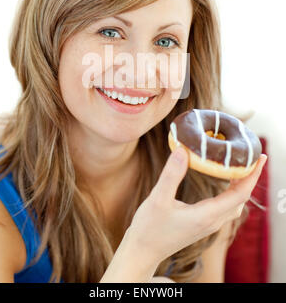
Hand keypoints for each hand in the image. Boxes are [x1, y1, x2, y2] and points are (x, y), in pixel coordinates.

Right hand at [128, 146, 266, 264]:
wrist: (143, 251)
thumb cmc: (149, 228)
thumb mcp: (158, 199)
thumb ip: (171, 175)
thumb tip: (182, 150)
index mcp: (206, 215)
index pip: (240, 194)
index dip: (252, 175)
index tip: (260, 157)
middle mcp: (212, 222)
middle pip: (241, 198)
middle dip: (250, 177)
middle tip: (252, 156)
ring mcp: (208, 225)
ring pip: (234, 204)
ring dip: (241, 185)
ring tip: (241, 166)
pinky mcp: (202, 225)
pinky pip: (225, 207)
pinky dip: (231, 192)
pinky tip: (224, 182)